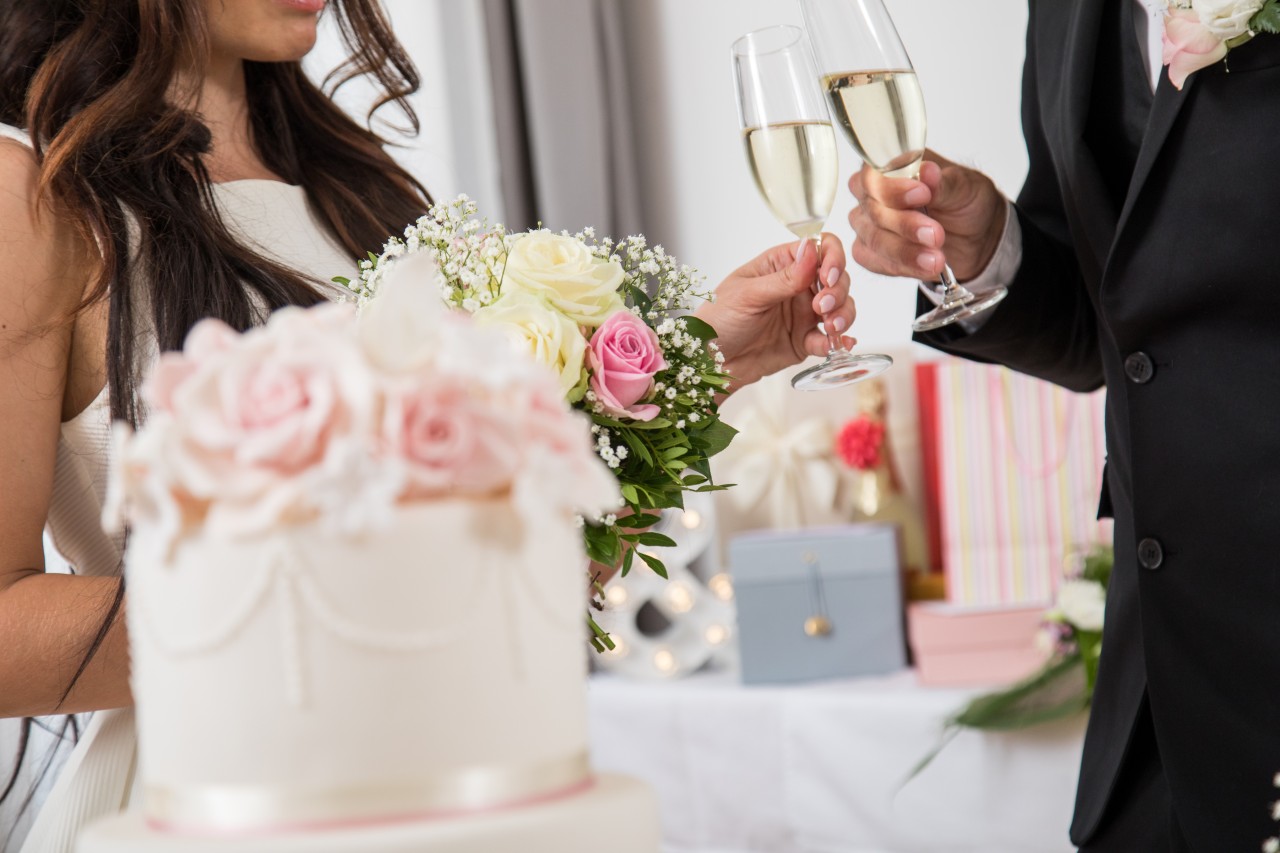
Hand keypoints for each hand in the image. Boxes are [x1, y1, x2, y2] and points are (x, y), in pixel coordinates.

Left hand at [694, 234, 854, 389]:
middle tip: (822, 307)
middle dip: (838, 291)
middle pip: (837, 278)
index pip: (821, 248)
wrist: (710, 362)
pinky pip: (830, 339)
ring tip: (831, 327)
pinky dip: (839, 341)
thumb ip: (784, 278)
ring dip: (843, 315)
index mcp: (781, 264)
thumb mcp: (748, 295)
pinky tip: (840, 346)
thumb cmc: (719, 319)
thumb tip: (812, 249)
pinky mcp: (805, 341)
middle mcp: (798, 286)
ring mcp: (804, 313)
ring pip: (841, 307)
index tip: (828, 276)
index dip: (833, 258)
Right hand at [847, 149, 1005, 282]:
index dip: (893, 188)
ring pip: (874, 239)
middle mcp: (871, 194)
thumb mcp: (963, 187)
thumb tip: (927, 171)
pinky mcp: (870, 252)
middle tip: (935, 233)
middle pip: (873, 210)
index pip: (874, 175)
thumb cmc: (964, 202)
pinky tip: (925, 267)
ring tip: (936, 258)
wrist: (975, 235)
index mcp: (889, 168)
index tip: (922, 195)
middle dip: (905, 225)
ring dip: (906, 251)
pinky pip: (875, 262)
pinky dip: (903, 266)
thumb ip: (942, 183)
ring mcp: (867, 224)